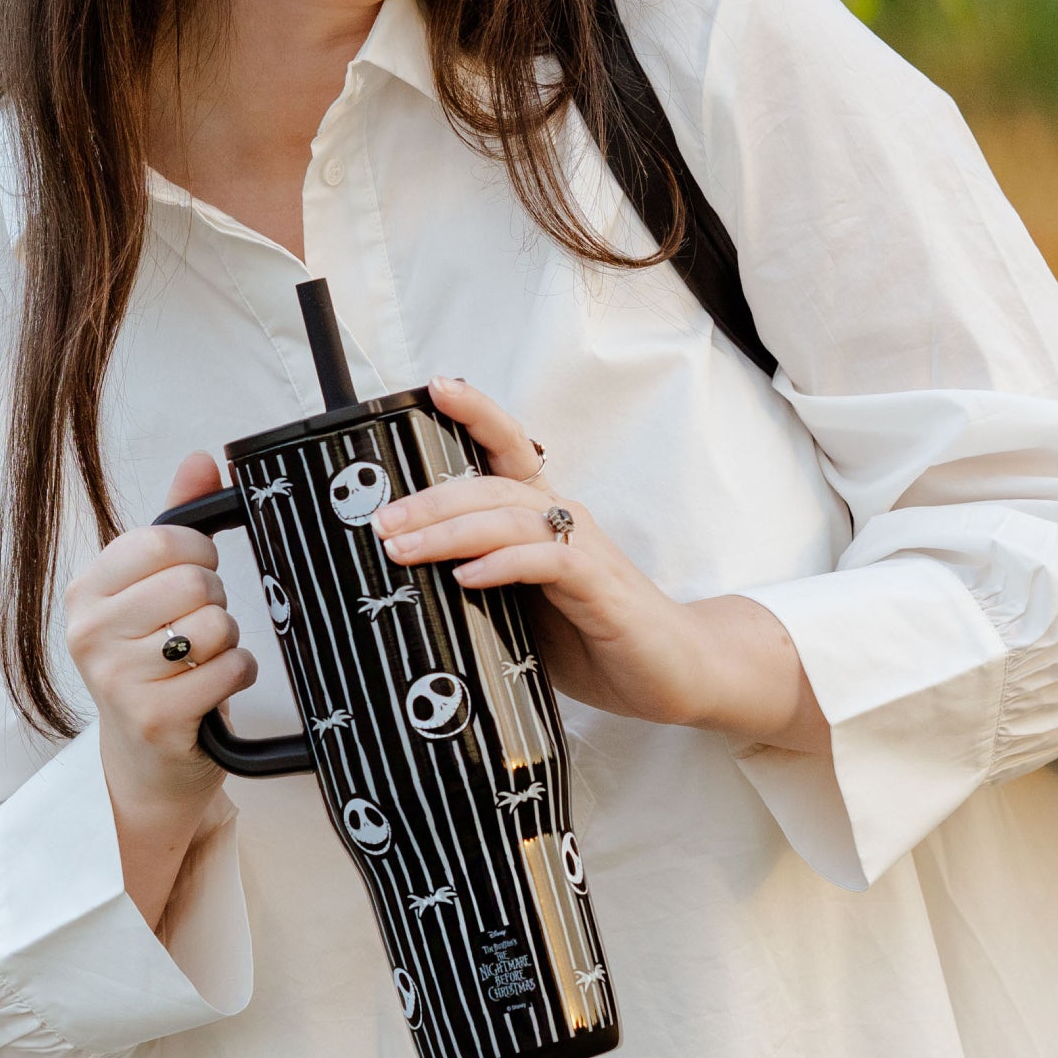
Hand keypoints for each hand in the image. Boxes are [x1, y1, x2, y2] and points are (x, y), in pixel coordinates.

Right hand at [65, 451, 257, 925]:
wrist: (146, 763)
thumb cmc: (154, 664)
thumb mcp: (154, 589)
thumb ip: (179, 518)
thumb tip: (202, 459)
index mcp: (87, 591)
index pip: (162, 539)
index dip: (198, 553)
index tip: (196, 573)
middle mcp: (90, 633)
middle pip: (193, 582)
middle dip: (215, 602)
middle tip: (198, 628)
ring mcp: (116, 678)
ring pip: (214, 625)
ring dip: (228, 641)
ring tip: (203, 660)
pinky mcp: (153, 717)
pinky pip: (228, 669)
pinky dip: (238, 674)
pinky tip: (214, 687)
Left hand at [370, 378, 716, 728]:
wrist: (676, 671)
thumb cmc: (597, 637)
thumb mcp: (525, 611)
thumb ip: (482, 589)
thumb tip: (411, 587)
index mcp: (544, 515)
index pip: (508, 448)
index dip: (475, 412)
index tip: (436, 386)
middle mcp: (564, 517)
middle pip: (491, 484)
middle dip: (429, 498)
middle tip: (380, 519)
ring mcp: (584, 546)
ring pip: (509, 517)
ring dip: (450, 531)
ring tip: (403, 549)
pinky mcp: (600, 584)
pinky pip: (545, 560)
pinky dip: (502, 564)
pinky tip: (468, 577)